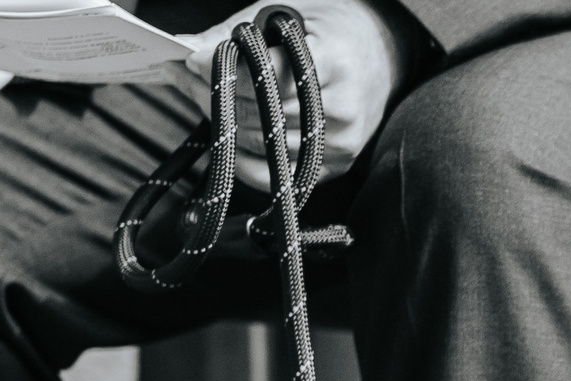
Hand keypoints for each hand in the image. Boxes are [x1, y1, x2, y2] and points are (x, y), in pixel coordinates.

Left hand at [178, 0, 416, 190]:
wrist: (387, 57)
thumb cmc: (334, 30)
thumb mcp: (289, 14)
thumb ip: (237, 30)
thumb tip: (186, 45)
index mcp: (335, 62)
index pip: (265, 74)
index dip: (222, 67)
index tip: (189, 58)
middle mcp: (342, 109)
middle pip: (258, 111)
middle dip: (212, 92)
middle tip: (184, 74)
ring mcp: (339, 145)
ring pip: (260, 143)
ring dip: (220, 122)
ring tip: (201, 96)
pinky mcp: (333, 167)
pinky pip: (272, 174)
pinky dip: (240, 156)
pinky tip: (224, 132)